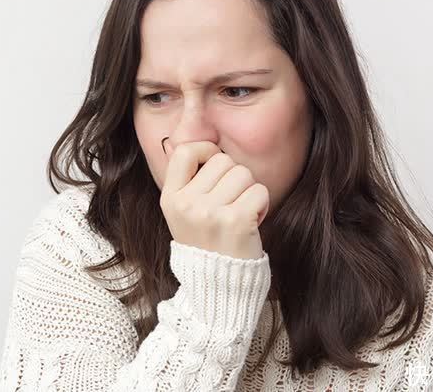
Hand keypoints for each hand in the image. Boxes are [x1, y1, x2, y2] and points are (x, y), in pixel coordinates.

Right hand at [160, 140, 268, 259]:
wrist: (219, 286)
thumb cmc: (206, 242)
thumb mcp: (183, 213)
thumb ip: (188, 181)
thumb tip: (202, 145)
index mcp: (171, 199)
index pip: (185, 151)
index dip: (206, 151)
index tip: (215, 167)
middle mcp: (187, 205)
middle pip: (223, 161)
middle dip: (233, 177)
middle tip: (230, 202)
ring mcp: (210, 213)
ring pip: (243, 173)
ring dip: (249, 191)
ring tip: (240, 213)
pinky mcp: (236, 221)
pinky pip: (260, 190)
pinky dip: (262, 204)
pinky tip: (252, 221)